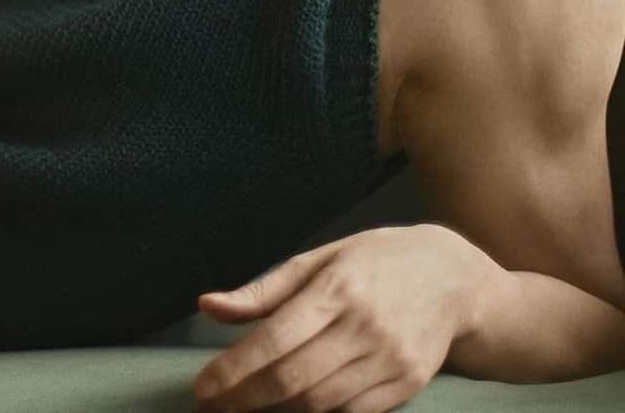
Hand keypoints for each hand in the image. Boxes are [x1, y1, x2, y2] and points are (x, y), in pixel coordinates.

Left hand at [192, 223, 487, 412]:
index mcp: (338, 286)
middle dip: (246, 398)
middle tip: (215, 405)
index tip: (204, 388)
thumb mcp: (319, 258)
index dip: (233, 370)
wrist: (452, 277)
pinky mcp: (407, 385)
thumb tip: (209, 305)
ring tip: (249, 403)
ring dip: (278, 408)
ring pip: (319, 402)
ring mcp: (389, 358)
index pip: (274, 339)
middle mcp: (364, 324)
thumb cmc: (376, 260)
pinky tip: (295, 404)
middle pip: (292, 379)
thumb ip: (264, 289)